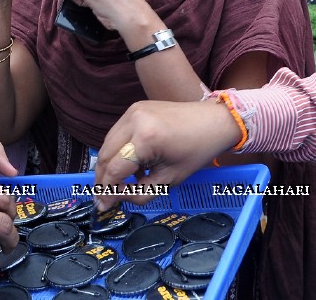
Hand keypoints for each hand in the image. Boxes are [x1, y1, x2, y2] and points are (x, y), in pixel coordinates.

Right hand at [93, 100, 239, 211]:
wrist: (214, 121)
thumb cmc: (197, 151)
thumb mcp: (170, 180)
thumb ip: (139, 193)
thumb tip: (115, 199)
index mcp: (145, 138)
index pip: (114, 169)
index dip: (106, 191)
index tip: (103, 207)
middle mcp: (133, 120)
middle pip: (104, 155)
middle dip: (102, 179)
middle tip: (104, 198)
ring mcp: (132, 111)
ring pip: (107, 143)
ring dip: (108, 165)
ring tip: (115, 183)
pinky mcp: (134, 108)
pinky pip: (117, 133)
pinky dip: (117, 151)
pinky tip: (128, 165)